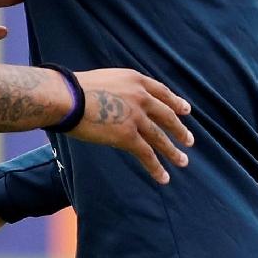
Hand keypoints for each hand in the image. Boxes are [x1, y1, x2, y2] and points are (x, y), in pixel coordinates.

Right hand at [67, 70, 191, 183]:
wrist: (68, 97)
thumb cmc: (75, 88)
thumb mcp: (105, 79)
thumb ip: (118, 89)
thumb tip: (117, 100)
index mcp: (135, 80)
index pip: (161, 92)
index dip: (175, 102)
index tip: (185, 110)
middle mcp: (141, 97)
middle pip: (167, 115)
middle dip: (179, 129)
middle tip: (189, 140)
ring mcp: (136, 117)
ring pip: (160, 137)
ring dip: (173, 151)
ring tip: (183, 161)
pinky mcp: (128, 136)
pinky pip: (147, 154)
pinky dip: (156, 168)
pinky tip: (164, 178)